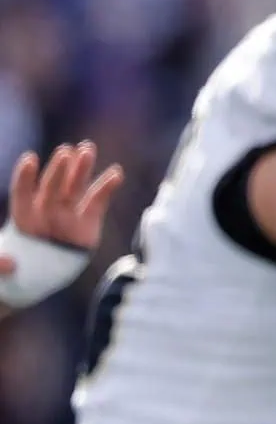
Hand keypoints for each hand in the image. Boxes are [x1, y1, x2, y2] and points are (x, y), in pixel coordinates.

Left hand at [2, 142, 123, 266]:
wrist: (37, 275)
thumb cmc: (15, 268)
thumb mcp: (2, 269)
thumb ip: (2, 265)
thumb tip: (10, 263)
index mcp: (23, 218)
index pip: (22, 194)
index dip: (25, 178)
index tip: (30, 159)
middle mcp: (46, 211)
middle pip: (51, 188)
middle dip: (58, 171)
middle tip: (66, 152)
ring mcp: (68, 215)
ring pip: (74, 188)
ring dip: (81, 168)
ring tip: (87, 149)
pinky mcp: (88, 222)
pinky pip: (97, 201)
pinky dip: (107, 187)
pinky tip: (116, 173)